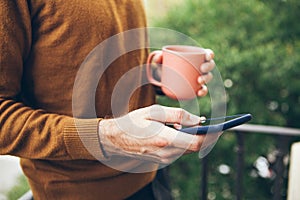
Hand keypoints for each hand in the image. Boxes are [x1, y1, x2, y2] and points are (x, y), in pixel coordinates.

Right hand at [98, 105, 220, 163]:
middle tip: (209, 123)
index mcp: (165, 139)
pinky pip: (180, 151)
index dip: (211, 135)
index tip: (220, 127)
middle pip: (195, 146)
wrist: (116, 139)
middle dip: (205, 135)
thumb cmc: (133, 122)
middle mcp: (166, 153)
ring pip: (188, 149)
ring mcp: (164, 159)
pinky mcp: (163, 160)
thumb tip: (197, 120)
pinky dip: (184, 141)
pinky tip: (176, 132)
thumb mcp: (154, 112)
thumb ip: (178, 115)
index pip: (197, 142)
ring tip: (188, 125)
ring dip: (193, 137)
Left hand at [152, 49, 214, 96]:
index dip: (209, 54)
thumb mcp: (162, 61)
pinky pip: (202, 89)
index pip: (207, 54)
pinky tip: (199, 93)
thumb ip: (159, 58)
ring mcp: (200, 77)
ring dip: (206, 78)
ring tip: (199, 81)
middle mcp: (201, 67)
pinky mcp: (197, 87)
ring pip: (208, 77)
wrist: (166, 78)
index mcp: (196, 57)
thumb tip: (159, 57)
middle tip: (201, 68)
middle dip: (208, 66)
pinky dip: (202, 91)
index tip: (206, 56)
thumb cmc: (167, 65)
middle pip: (210, 65)